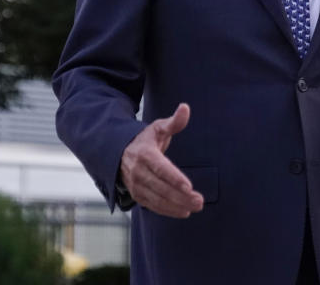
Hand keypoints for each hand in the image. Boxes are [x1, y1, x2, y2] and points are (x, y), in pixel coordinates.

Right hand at [120, 103, 203, 217]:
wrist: (120, 153)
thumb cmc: (146, 139)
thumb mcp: (158, 127)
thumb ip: (174, 122)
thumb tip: (185, 108)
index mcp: (145, 154)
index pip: (161, 168)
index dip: (175, 178)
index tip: (189, 187)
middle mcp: (138, 171)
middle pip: (161, 187)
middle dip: (181, 196)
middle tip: (199, 201)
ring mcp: (136, 185)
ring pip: (158, 199)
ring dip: (177, 205)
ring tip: (195, 207)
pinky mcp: (137, 195)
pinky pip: (153, 206)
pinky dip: (168, 210)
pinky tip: (183, 212)